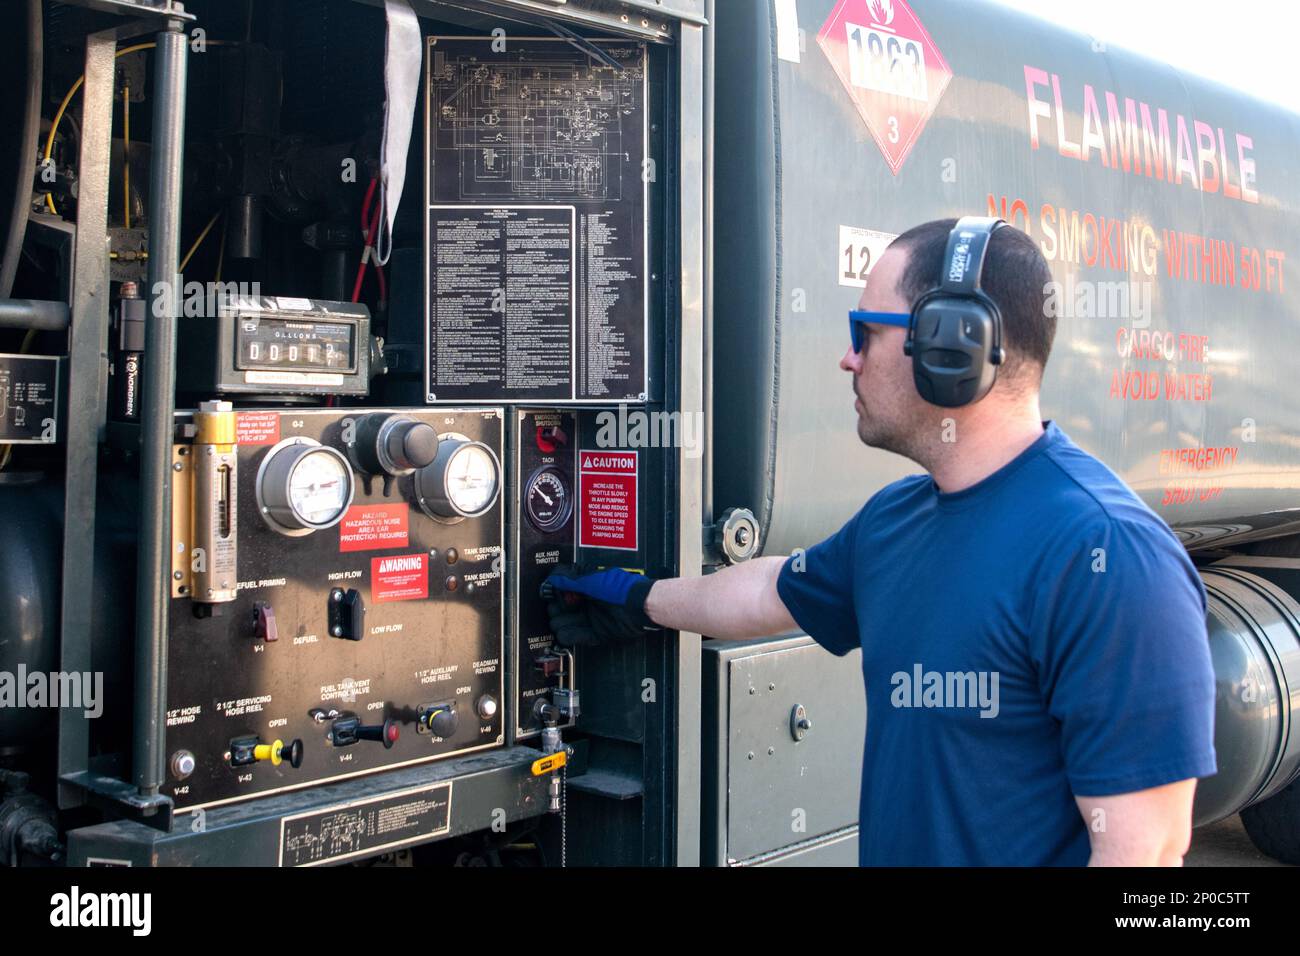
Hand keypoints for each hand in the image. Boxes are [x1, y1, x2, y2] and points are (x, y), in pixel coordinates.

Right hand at [542, 564, 658, 646]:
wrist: (639, 605)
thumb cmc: (619, 589)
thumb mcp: (591, 581)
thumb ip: (570, 581)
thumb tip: (553, 579)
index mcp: (587, 588)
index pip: (563, 592)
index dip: (556, 594)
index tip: (550, 595)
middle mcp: (589, 603)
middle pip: (563, 610)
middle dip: (557, 610)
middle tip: (556, 610)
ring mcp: (593, 619)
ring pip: (569, 625)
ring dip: (561, 624)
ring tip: (558, 623)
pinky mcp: (599, 633)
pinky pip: (580, 637)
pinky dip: (571, 636)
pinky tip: (564, 633)